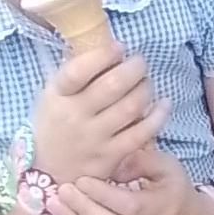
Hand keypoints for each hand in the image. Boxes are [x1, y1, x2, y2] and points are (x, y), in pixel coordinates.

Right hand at [29, 44, 163, 186]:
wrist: (50, 171)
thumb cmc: (56, 123)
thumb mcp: (53, 96)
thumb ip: (75, 74)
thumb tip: (104, 43)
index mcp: (57, 96)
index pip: (77, 72)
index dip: (102, 56)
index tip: (119, 47)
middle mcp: (74, 117)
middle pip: (112, 86)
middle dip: (134, 69)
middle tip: (139, 63)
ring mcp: (94, 138)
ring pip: (130, 107)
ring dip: (146, 89)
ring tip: (146, 83)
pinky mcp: (111, 156)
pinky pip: (141, 133)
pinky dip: (158, 115)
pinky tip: (163, 103)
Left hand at [53, 148, 205, 214]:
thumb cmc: (173, 190)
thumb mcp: (166, 167)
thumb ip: (140, 160)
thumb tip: (112, 163)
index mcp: (166, 208)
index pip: (130, 205)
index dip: (102, 194)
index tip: (81, 179)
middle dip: (83, 211)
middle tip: (62, 191)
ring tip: (55, 206)